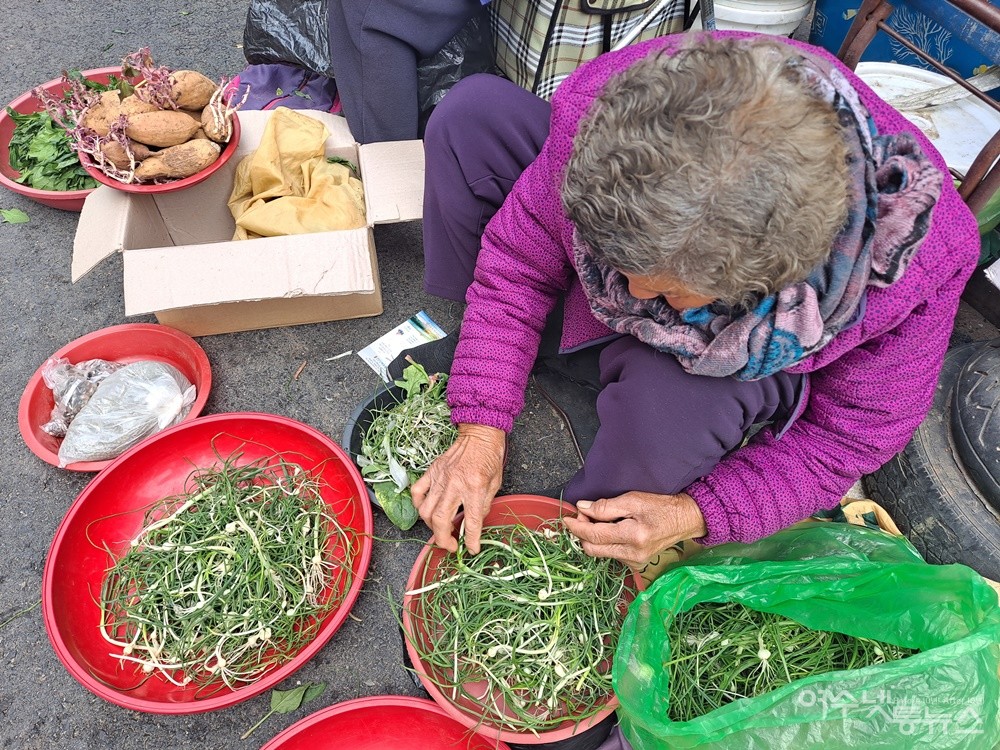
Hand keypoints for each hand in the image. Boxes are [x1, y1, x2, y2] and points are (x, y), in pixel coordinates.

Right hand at [411, 423, 505, 552]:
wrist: (479, 435)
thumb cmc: (490, 458)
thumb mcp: (495, 485)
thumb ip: (483, 505)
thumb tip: (474, 523)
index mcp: (475, 487)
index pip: (471, 521)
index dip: (471, 540)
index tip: (471, 549)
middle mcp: (454, 484)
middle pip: (440, 519)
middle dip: (443, 539)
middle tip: (450, 545)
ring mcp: (440, 478)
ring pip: (426, 510)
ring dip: (431, 525)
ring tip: (440, 529)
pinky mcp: (432, 471)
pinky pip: (417, 492)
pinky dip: (419, 505)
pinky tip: (426, 511)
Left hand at [562, 491, 707, 567]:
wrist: (684, 520)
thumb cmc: (660, 506)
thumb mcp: (633, 500)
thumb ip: (606, 507)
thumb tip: (582, 508)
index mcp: (632, 537)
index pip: (595, 535)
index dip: (577, 527)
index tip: (566, 518)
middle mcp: (632, 554)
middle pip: (593, 549)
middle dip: (582, 533)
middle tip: (584, 515)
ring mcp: (634, 562)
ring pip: (600, 553)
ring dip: (593, 538)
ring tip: (599, 520)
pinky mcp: (636, 564)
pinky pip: (611, 554)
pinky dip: (605, 542)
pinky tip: (611, 530)